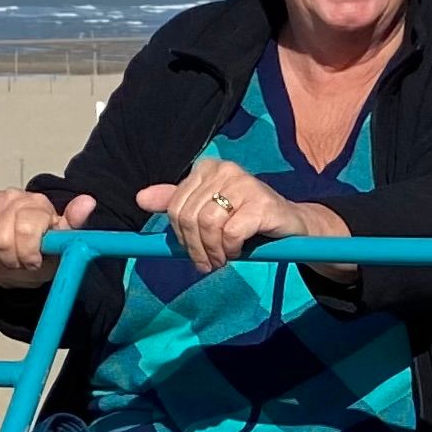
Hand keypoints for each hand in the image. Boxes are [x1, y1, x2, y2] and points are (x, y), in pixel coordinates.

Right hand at [0, 189, 92, 287]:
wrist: (15, 256)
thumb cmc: (40, 251)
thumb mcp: (61, 244)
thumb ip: (73, 224)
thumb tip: (88, 202)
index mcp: (38, 204)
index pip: (26, 229)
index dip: (27, 253)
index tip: (33, 261)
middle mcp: (12, 196)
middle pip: (1, 238)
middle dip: (9, 258)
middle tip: (17, 262)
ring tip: (3, 258)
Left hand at [138, 158, 344, 273]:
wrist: (291, 224)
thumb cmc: (247, 218)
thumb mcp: (209, 210)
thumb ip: (176, 202)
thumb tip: (140, 198)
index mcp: (208, 168)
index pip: (175, 205)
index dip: (180, 236)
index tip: (193, 251)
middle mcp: (225, 170)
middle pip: (189, 216)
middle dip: (195, 247)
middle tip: (207, 263)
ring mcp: (245, 184)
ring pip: (208, 224)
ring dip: (213, 250)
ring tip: (222, 259)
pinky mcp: (261, 203)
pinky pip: (231, 232)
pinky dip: (230, 249)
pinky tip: (238, 251)